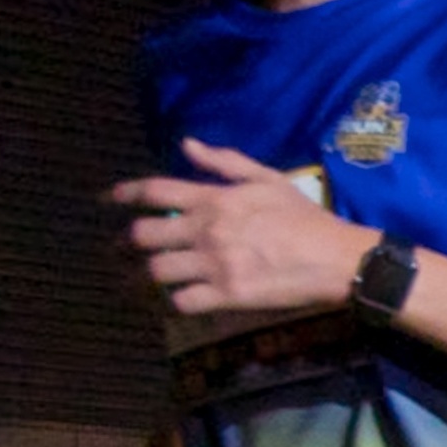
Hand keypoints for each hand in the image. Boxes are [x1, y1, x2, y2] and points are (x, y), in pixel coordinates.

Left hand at [111, 139, 376, 343]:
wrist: (338, 260)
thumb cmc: (306, 218)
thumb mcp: (269, 179)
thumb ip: (225, 162)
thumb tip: (186, 144)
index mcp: (215, 199)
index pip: (154, 191)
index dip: (124, 193)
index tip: (108, 200)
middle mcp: (208, 230)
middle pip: (143, 235)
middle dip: (126, 242)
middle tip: (121, 248)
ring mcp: (215, 264)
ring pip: (156, 271)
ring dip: (142, 276)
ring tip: (135, 281)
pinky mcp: (228, 295)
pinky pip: (181, 301)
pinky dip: (172, 302)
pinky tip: (171, 300)